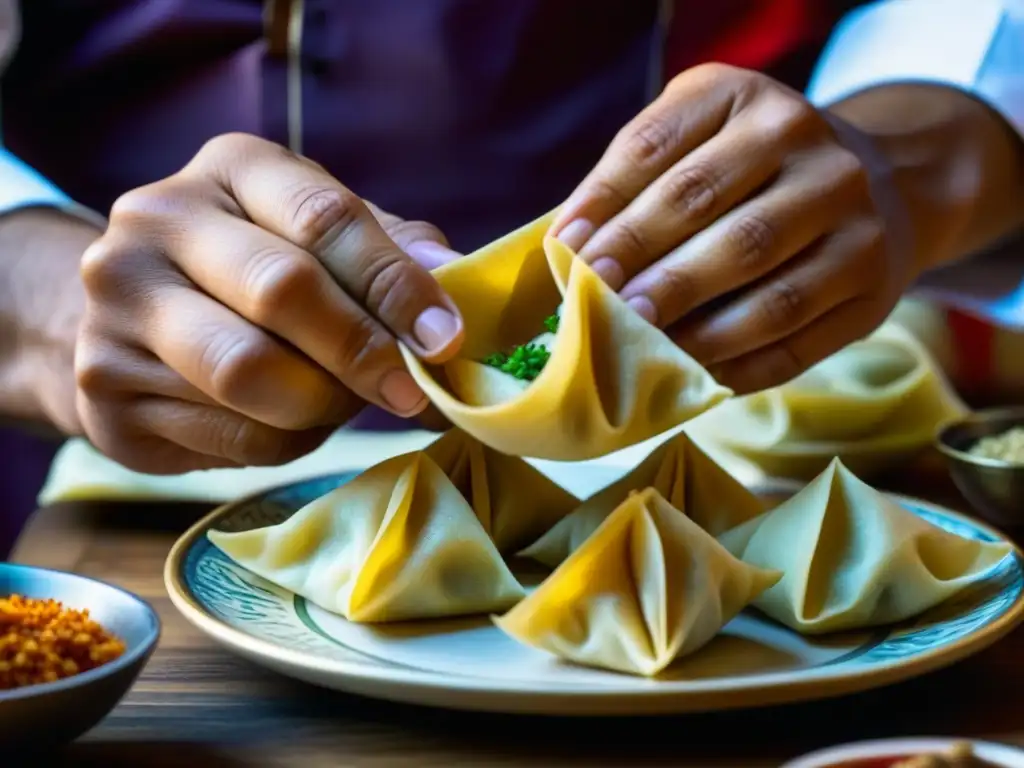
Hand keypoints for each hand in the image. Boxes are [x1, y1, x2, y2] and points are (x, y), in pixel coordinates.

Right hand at [77, 133, 463, 473]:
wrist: (133, 315)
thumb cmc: (259, 269)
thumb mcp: (324, 240)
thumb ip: (392, 254)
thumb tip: (458, 284)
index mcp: (229, 168)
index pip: (323, 218)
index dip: (395, 284)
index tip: (447, 338)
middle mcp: (155, 221)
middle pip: (281, 291)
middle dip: (363, 351)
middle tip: (411, 392)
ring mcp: (116, 306)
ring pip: (250, 376)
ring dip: (322, 404)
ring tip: (345, 401)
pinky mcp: (104, 387)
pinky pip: (227, 436)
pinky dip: (284, 440)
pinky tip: (291, 421)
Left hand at [551, 64, 915, 393]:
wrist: (878, 185)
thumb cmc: (749, 172)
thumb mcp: (693, 143)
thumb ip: (632, 185)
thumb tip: (567, 253)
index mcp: (742, 96)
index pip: (655, 147)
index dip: (604, 202)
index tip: (566, 250)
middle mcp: (808, 144)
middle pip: (708, 209)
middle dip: (642, 261)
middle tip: (595, 300)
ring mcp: (854, 217)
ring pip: (761, 287)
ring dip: (689, 326)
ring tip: (636, 343)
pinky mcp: (873, 290)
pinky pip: (794, 342)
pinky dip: (735, 366)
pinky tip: (689, 374)